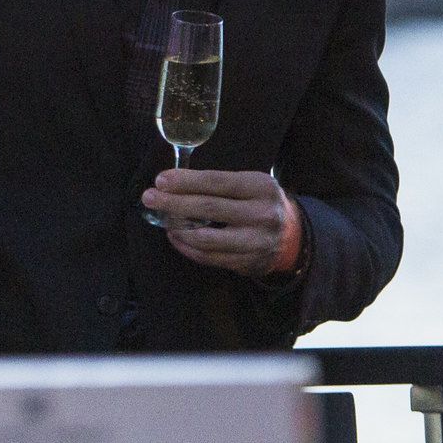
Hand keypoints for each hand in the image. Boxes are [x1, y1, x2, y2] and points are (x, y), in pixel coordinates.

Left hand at [141, 169, 303, 276]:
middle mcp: (261, 214)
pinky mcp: (248, 262)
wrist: (293, 236)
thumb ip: (218, 183)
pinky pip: (210, 257)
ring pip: (207, 238)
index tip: (160, 180)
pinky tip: (175, 237)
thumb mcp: (249, 183)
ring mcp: (256, 242)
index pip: (217, 182)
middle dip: (174, 203)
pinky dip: (187, 248)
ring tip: (163, 220)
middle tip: (149, 198)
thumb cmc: (260, 202)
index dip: (186, 181)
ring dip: (178, 229)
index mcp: (260, 187)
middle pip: (209, 208)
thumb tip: (173, 182)